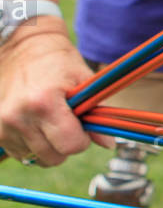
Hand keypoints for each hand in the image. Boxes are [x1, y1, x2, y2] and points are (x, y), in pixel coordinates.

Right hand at [0, 26, 113, 164]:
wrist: (21, 47)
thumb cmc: (57, 61)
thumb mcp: (83, 80)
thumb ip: (96, 113)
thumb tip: (108, 144)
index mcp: (44, 102)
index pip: (71, 145)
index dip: (81, 139)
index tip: (80, 124)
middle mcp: (19, 117)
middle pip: (54, 157)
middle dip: (65, 144)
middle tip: (65, 122)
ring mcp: (4, 125)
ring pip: (38, 159)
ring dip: (48, 146)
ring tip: (48, 121)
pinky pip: (21, 155)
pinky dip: (32, 146)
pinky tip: (34, 125)